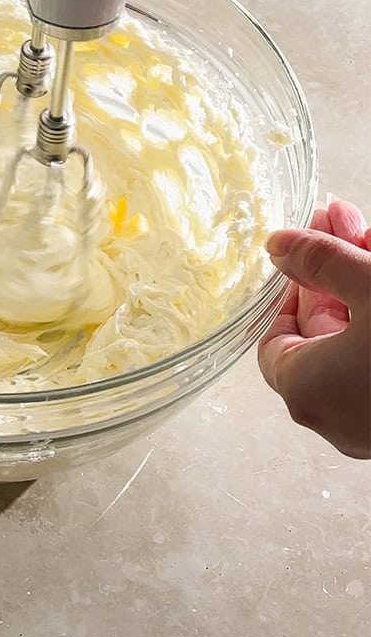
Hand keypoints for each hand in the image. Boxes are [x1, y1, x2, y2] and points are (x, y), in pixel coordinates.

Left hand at [258, 199, 370, 458]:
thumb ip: (322, 262)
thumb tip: (277, 245)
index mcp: (304, 390)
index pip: (275, 338)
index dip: (291, 289)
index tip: (309, 249)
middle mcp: (334, 416)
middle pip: (323, 333)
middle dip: (336, 270)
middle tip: (345, 219)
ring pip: (359, 344)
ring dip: (364, 287)